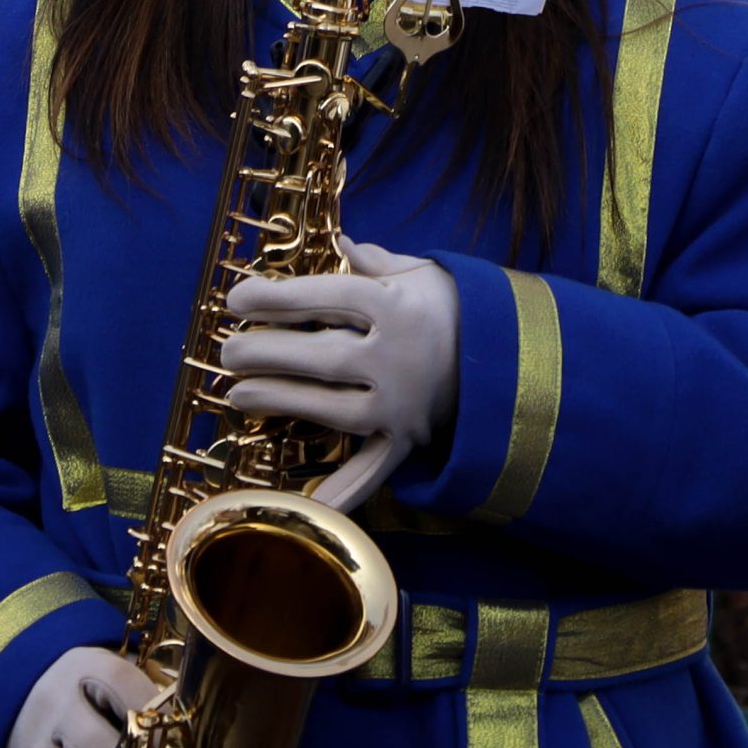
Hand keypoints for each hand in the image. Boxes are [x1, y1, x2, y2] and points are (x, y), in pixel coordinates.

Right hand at [3, 644, 158, 747]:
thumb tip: (208, 728)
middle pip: (89, 739)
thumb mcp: (123, 678)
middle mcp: (55, 703)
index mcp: (88, 668)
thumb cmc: (98, 693)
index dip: (152, 716)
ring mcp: (32, 745)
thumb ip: (160, 695)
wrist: (23, 691)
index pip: (120, 683)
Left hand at [219, 236, 461, 512]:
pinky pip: (373, 468)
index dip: (272, 298)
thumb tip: (342, 243)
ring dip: (279, 401)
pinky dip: (343, 490)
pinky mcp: (409, 440)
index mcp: (395, 305)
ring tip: (237, 394)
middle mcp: (397, 356)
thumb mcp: (425, 272)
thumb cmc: (460, 307)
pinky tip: (309, 504)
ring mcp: (402, 404)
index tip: (235, 298)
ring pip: (330, 407)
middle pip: (318, 355)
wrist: (520, 357)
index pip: (320, 297)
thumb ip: (377, 261)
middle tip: (227, 352)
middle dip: (264, 352)